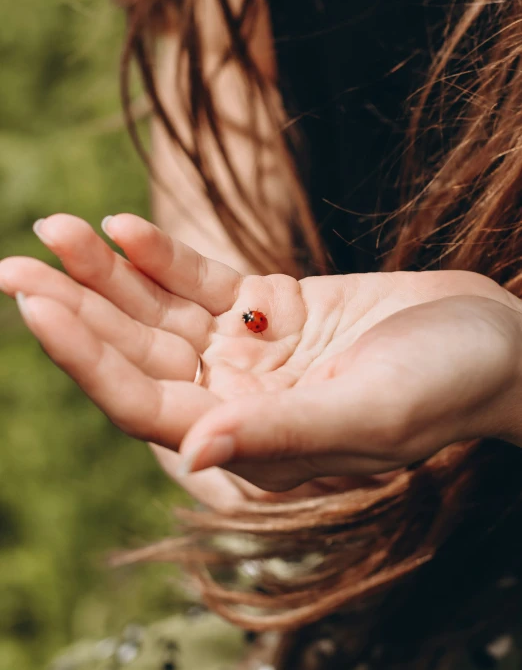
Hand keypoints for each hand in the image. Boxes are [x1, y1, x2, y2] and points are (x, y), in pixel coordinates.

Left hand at [1, 214, 521, 501]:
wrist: (492, 341)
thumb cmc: (444, 385)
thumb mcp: (370, 412)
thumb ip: (283, 434)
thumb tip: (192, 452)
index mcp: (250, 443)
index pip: (144, 404)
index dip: (85, 357)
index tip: (35, 302)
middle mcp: (237, 400)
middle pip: (136, 354)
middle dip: (75, 308)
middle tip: (12, 263)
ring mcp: (248, 352)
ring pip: (158, 314)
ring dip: (106, 274)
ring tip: (54, 229)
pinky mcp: (268, 306)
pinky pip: (201, 283)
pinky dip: (162, 257)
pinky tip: (124, 229)